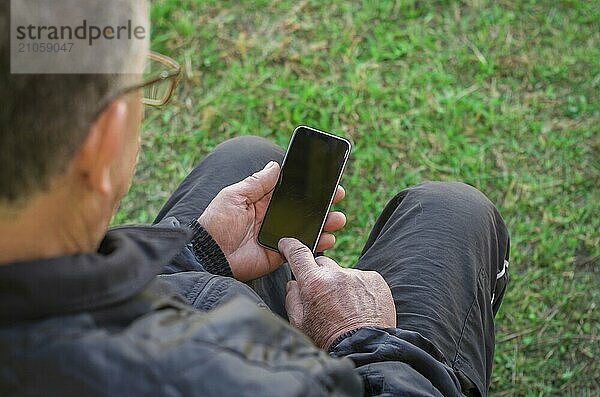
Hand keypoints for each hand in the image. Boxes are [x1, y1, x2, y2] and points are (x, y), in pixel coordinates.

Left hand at [198, 161, 346, 281]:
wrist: (209, 255)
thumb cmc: (216, 223)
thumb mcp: (234, 196)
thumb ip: (256, 183)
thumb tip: (275, 165)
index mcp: (262, 201)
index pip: (290, 190)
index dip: (308, 186)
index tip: (326, 179)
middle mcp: (273, 217)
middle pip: (303, 208)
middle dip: (323, 203)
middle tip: (338, 196)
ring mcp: (278, 236)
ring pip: (307, 227)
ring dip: (325, 223)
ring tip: (338, 219)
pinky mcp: (279, 254)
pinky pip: (301, 248)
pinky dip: (316, 244)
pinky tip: (328, 238)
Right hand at [279, 238, 395, 349]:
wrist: (365, 350)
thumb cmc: (330, 340)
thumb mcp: (300, 323)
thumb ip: (292, 299)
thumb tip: (293, 284)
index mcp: (314, 282)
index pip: (298, 253)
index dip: (290, 246)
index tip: (287, 244)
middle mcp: (336, 274)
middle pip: (322, 263)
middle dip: (319, 274)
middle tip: (323, 295)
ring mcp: (358, 275)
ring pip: (344, 273)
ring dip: (341, 284)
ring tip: (346, 307)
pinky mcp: (376, 280)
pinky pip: (362, 279)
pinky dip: (360, 288)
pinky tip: (360, 307)